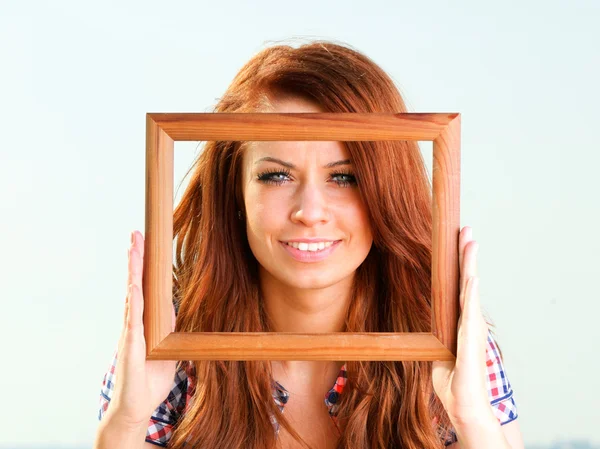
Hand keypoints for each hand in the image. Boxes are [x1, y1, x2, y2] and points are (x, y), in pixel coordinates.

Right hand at [108, 230, 177, 426]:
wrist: (138, 405)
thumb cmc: (151, 379)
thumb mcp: (167, 348)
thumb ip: (168, 328)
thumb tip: (174, 310)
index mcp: (146, 321)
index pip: (146, 288)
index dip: (145, 266)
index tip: (146, 243)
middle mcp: (135, 322)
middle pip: (136, 285)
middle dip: (136, 259)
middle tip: (135, 234)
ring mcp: (131, 332)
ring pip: (132, 295)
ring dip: (132, 273)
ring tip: (132, 250)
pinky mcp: (129, 346)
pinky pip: (132, 320)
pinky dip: (133, 302)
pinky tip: (133, 286)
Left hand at [432, 226, 493, 425]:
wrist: (463, 403)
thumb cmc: (452, 381)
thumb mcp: (437, 352)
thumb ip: (434, 336)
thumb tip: (419, 328)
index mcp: (459, 321)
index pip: (458, 286)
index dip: (459, 264)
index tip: (458, 242)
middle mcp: (468, 320)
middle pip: (466, 281)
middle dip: (466, 255)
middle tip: (466, 229)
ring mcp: (472, 328)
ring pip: (470, 290)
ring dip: (470, 265)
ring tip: (470, 242)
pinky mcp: (471, 339)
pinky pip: (470, 312)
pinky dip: (471, 293)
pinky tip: (472, 277)